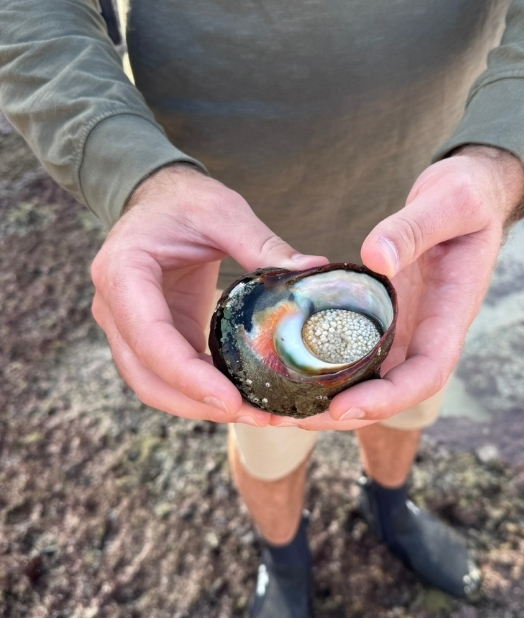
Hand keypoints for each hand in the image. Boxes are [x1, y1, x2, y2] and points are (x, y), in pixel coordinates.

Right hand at [90, 164, 326, 427]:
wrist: (159, 200)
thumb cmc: (186, 202)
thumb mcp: (223, 211)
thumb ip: (263, 243)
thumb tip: (314, 272)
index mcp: (123, 272)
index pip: (149, 338)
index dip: (188, 377)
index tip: (232, 402)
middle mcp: (114, 306)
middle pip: (146, 377)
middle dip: (199, 405)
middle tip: (261, 417)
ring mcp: (130, 327)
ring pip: (155, 386)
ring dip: (203, 409)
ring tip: (264, 416)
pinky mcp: (154, 339)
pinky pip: (173, 378)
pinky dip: (206, 395)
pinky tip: (252, 401)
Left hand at [304, 146, 523, 432]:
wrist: (474, 191)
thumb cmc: (469, 195)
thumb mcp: (449, 201)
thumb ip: (413, 229)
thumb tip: (376, 260)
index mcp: (451, 312)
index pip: (428, 372)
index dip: (389, 398)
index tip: (345, 406)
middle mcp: (430, 329)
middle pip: (396, 390)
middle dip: (351, 412)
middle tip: (295, 417)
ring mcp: (409, 324)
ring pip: (375, 377)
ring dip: (334, 397)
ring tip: (282, 404)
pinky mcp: (389, 312)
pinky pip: (359, 348)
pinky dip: (327, 364)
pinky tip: (288, 364)